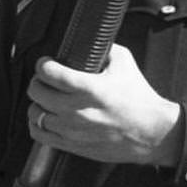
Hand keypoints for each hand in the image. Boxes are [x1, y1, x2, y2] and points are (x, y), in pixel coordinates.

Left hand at [28, 46, 182, 165]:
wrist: (152, 133)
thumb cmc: (139, 99)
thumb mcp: (125, 63)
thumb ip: (105, 48)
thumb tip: (90, 41)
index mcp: (88, 88)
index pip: (48, 72)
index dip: (43, 64)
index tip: (46, 63)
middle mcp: (76, 110)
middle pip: (36, 91)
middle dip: (38, 81)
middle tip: (46, 80)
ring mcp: (72, 130)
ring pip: (35, 113)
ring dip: (38, 103)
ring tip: (48, 99)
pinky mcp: (72, 145)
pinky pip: (39, 134)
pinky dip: (37, 123)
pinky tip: (46, 117)